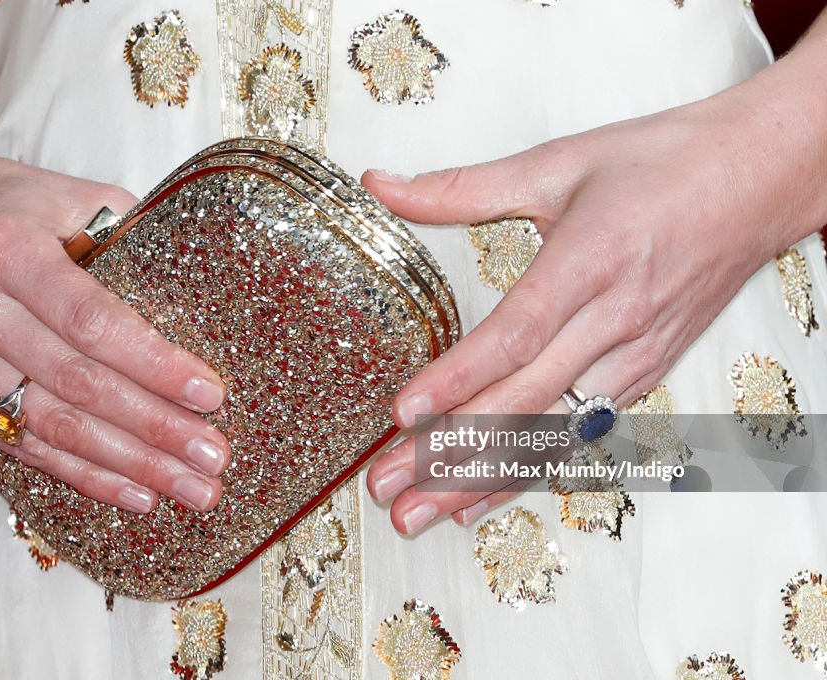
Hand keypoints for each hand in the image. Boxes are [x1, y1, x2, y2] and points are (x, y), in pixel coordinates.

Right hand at [0, 144, 228, 513]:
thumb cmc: (5, 204)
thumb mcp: (70, 196)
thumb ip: (131, 240)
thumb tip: (204, 297)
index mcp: (5, 250)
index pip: (92, 322)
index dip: (154, 365)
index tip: (210, 396)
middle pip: (77, 385)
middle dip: (154, 430)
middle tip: (213, 460)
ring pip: (52, 428)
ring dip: (128, 466)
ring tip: (191, 490)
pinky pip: (21, 447)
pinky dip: (82, 474)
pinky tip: (135, 493)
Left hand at [361, 87, 826, 533]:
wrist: (763, 179)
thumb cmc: (664, 165)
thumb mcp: (558, 162)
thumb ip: (462, 186)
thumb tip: (379, 185)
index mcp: (591, 261)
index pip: (516, 335)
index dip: (460, 378)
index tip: (404, 412)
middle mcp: (617, 320)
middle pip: (526, 400)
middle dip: (451, 451)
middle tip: (388, 486)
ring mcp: (636, 355)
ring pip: (551, 432)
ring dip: (482, 477)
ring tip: (421, 513)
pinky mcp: (646, 374)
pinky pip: (579, 435)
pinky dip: (528, 470)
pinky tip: (481, 496)